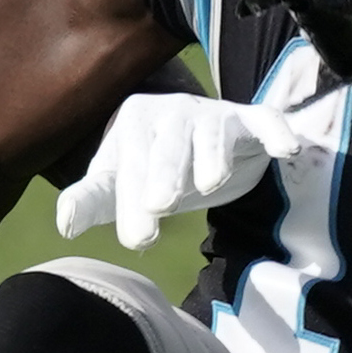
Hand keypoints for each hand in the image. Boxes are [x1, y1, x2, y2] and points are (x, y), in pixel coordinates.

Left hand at [54, 87, 309, 247]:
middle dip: (164, 176)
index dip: (128, 200)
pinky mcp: (249, 121)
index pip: (128, 166)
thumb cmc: (155, 169)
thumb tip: (65, 223)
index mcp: (133, 123)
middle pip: (166, 148)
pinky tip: (286, 149)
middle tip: (159, 207)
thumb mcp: (121, 183)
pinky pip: (263, 122)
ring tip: (210, 183)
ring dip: (211, 155)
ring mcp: (212, 115)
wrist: (204, 143)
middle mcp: (172, 113)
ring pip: (211, 134)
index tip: (136, 239)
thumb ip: (94, 200)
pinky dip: (275, 132)